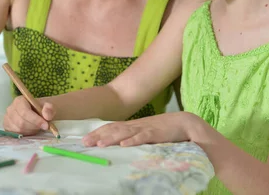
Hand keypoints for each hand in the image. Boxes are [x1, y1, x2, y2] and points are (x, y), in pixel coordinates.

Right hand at [3, 95, 54, 135]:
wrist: (37, 112)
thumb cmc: (40, 108)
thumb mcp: (48, 106)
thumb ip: (49, 109)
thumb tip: (46, 116)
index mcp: (19, 100)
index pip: (24, 112)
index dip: (35, 120)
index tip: (46, 125)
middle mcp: (10, 109)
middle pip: (21, 122)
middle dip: (34, 126)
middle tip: (43, 126)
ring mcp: (7, 119)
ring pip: (19, 129)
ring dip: (31, 130)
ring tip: (37, 126)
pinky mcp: (7, 127)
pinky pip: (16, 134)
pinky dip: (26, 134)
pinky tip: (31, 130)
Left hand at [82, 112, 196, 146]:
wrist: (185, 123)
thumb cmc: (164, 130)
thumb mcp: (145, 133)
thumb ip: (132, 137)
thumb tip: (118, 144)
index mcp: (132, 126)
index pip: (111, 128)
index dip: (97, 133)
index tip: (84, 140)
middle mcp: (135, 126)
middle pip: (113, 130)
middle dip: (98, 136)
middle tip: (85, 143)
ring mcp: (145, 128)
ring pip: (124, 133)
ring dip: (111, 138)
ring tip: (99, 144)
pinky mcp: (156, 133)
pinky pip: (142, 137)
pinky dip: (132, 141)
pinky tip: (124, 145)